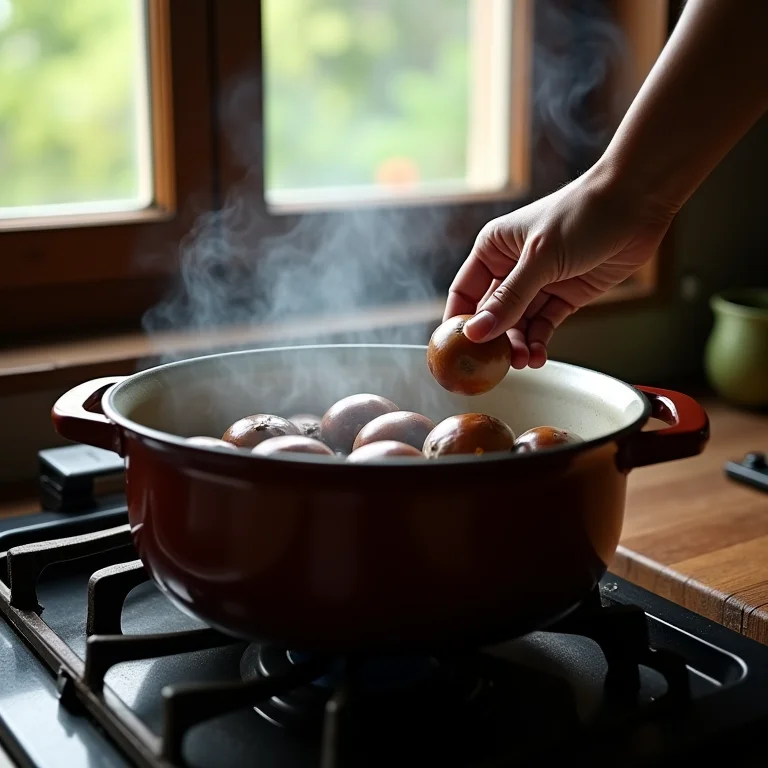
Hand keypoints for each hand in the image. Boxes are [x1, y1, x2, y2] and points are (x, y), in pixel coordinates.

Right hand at [443, 166, 674, 368]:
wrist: (638, 202)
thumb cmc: (583, 213)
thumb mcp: (541, 257)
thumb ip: (509, 299)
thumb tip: (477, 332)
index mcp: (494, 248)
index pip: (464, 293)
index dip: (460, 322)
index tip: (458, 351)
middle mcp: (512, 266)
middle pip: (492, 314)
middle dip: (495, 340)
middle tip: (498, 363)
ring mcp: (540, 282)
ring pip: (519, 323)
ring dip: (519, 344)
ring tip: (524, 362)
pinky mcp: (566, 294)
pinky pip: (545, 324)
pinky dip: (540, 341)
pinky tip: (538, 356)